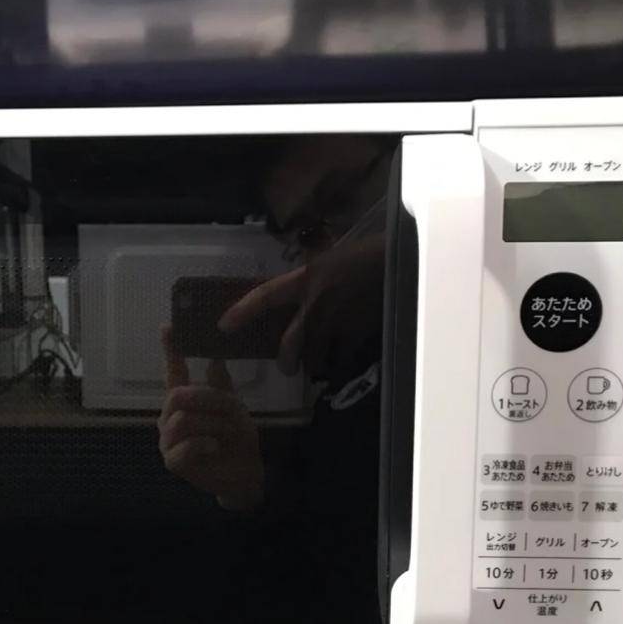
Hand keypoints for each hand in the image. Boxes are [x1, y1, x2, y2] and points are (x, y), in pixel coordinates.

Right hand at [158, 325, 262, 511]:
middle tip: (230, 407)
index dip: (170, 350)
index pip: (173, 373)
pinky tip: (216, 446)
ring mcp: (167, 441)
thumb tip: (214, 357)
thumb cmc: (236, 439)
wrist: (244, 473)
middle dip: (207, 399)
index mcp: (182, 403)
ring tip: (227, 431)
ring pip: (183, 420)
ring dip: (213, 424)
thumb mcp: (233, 407)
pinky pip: (186, 445)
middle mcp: (169, 419)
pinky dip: (206, 443)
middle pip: (177, 396)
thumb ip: (220, 385)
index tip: (167, 326)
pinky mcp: (173, 461)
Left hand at [218, 234, 385, 379]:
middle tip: (288, 367)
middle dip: (287, 360)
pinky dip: (342, 361)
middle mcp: (314, 304)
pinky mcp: (356, 335)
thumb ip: (315, 281)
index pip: (265, 296)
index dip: (243, 311)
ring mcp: (335, 322)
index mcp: (305, 279)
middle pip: (289, 344)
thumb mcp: (332, 262)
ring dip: (317, 362)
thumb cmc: (368, 256)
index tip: (223, 326)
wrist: (398, 263)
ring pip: (315, 356)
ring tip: (323, 361)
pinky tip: (347, 358)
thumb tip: (305, 298)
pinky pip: (342, 358)